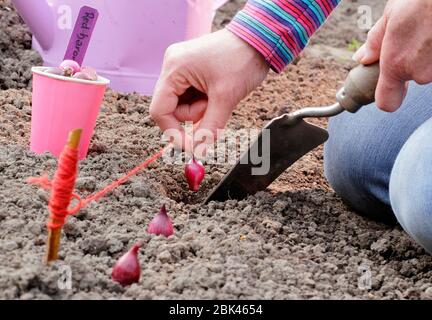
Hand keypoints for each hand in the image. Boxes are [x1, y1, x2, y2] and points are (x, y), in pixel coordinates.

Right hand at [149, 29, 268, 153]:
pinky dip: (204, 102)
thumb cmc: (242, 60)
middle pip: (172, 108)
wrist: (260, 40)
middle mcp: (172, 66)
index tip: (191, 148)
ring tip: (220, 95)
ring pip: (183, 105)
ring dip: (201, 109)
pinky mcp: (191, 71)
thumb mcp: (226, 98)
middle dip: (195, 115)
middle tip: (215, 106)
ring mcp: (181, 68)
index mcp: (174, 68)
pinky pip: (191, 97)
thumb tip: (198, 153)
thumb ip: (210, 127)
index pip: (160, 110)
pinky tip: (217, 92)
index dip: (173, 133)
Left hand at [353, 0, 431, 111]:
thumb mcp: (391, 16)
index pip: (387, 103)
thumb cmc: (421, 0)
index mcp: (395, 65)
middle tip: (413, 37)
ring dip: (427, 53)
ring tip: (427, 29)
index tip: (388, 87)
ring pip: (429, 66)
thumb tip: (362, 57)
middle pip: (412, 77)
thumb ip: (375, 42)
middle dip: (411, 61)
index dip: (386, 97)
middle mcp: (419, 72)